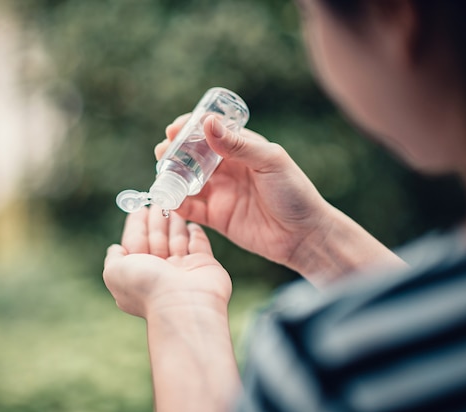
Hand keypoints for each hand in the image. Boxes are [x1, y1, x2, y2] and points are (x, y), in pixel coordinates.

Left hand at [103, 205, 231, 317]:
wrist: (183, 303)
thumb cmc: (147, 287)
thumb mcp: (114, 271)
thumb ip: (113, 258)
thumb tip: (115, 248)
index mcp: (138, 271)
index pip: (135, 241)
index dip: (137, 224)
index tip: (139, 207)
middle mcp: (160, 271)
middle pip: (157, 238)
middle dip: (156, 219)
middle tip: (158, 199)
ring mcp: (183, 268)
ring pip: (177, 239)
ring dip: (174, 222)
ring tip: (173, 203)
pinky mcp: (204, 264)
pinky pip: (199, 244)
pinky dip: (195, 233)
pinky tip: (191, 224)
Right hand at [156, 114, 331, 270]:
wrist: (304, 236)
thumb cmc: (294, 193)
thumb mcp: (269, 161)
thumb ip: (238, 145)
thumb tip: (207, 123)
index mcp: (242, 149)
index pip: (210, 132)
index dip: (190, 128)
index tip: (174, 129)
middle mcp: (228, 169)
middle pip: (193, 156)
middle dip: (174, 151)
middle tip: (162, 151)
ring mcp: (221, 193)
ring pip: (187, 181)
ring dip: (171, 176)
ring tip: (161, 173)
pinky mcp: (217, 217)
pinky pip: (191, 209)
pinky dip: (177, 204)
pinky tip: (168, 199)